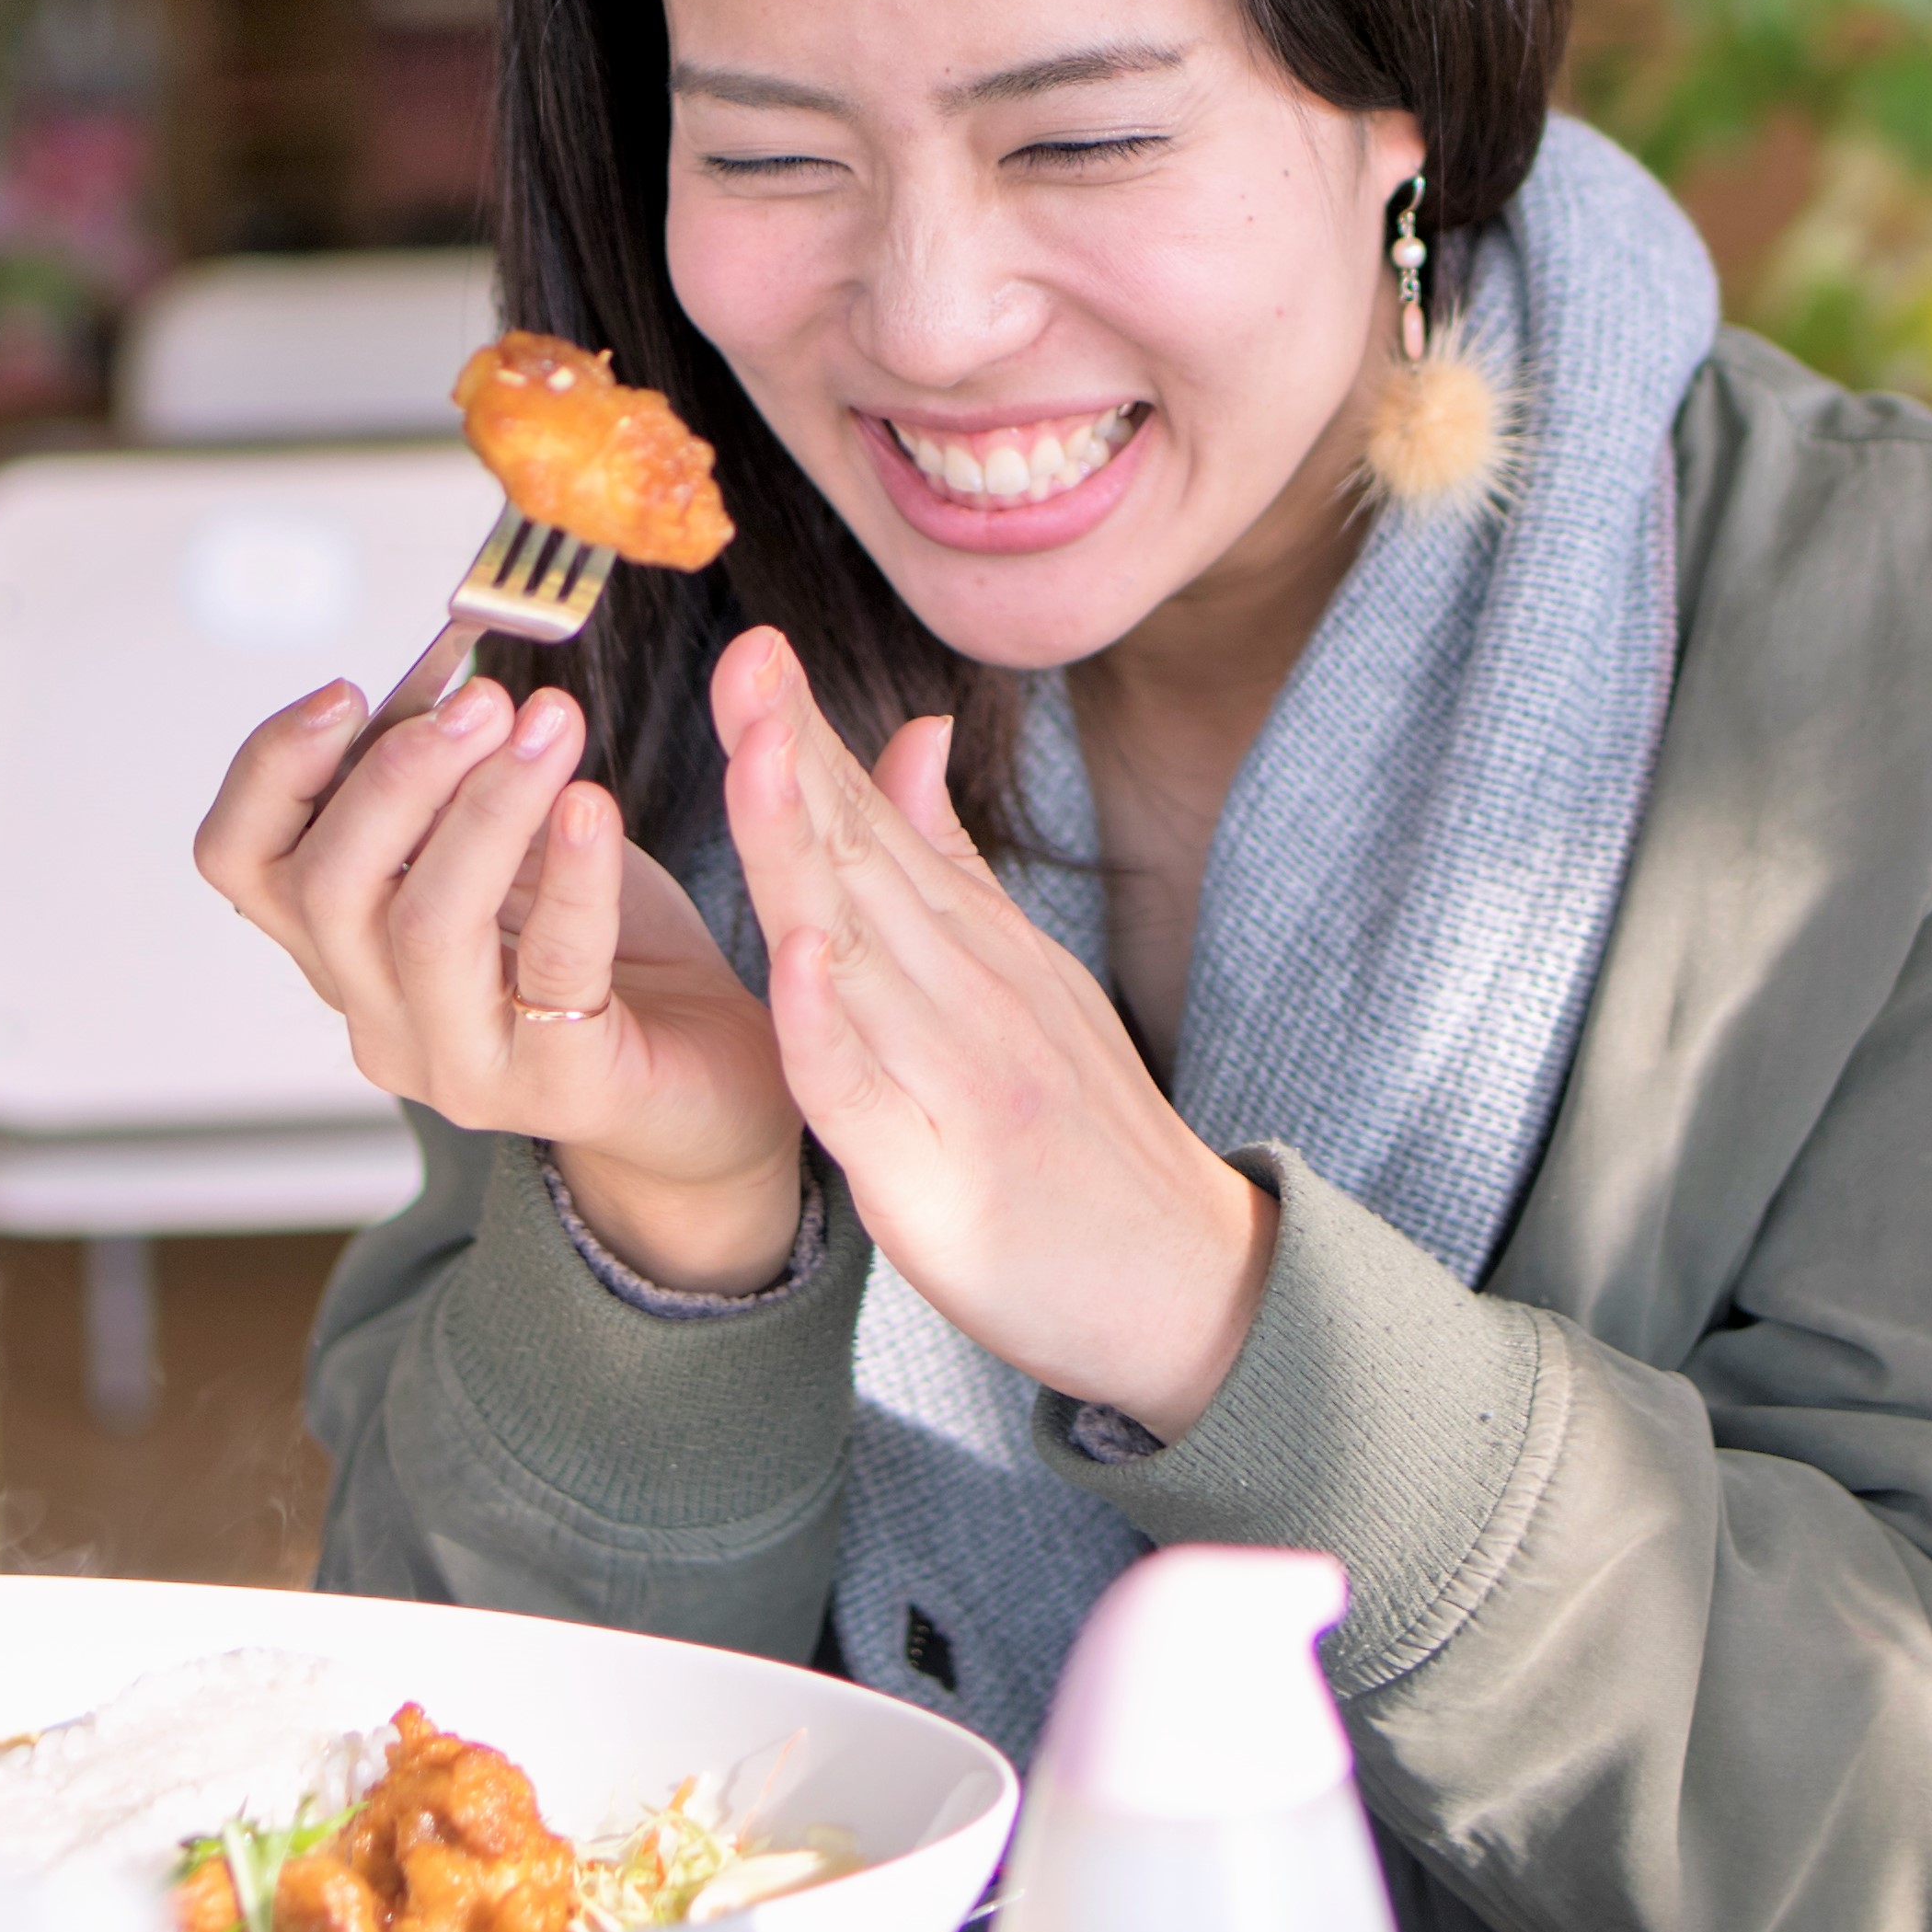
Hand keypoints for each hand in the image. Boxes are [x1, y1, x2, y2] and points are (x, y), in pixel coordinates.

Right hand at [195, 672, 805, 1289]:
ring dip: (485, 807)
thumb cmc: (607, 955)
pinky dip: (574, 876)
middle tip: (486, 700)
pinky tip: (593, 807)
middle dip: (398, 774)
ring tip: (550, 726)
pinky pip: (553, 969)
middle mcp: (379, 1014)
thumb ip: (459, 784)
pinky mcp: (557, 1090)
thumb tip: (451, 681)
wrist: (709, 1082)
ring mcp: (459, 1066)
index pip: (241, 860)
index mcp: (345, 946)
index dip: (273, 768)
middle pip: (324, 888)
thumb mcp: (514, 846)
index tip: (349, 691)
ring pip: (425, 926)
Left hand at [708, 627, 1272, 1435]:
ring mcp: (954, 1078)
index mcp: (978, 949)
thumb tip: (912, 734)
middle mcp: (968, 994)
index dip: (809, 737)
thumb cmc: (1085, 1138)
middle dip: (792, 757)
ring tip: (752, 757)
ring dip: (802, 853)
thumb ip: (952, 866)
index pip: (880, 825)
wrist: (1189, 1282)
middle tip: (742, 660)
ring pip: (859, 951)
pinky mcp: (935, 1173)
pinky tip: (801, 958)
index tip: (752, 649)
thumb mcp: (1026, 978)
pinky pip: (869, 1092)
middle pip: (864, 863)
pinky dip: (832, 1026)